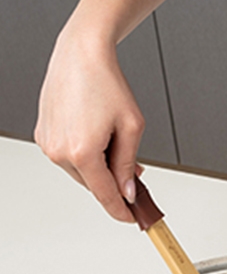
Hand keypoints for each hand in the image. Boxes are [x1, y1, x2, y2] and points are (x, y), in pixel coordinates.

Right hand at [35, 21, 143, 222]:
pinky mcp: (44, 135)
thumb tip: (129, 192)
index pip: (106, 195)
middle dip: (115, 183)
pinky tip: (98, 137)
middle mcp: (59, 151)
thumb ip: (129, 166)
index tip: (133, 218)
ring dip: (101, 169)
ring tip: (116, 145)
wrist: (82, 54)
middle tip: (136, 175)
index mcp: (82, 152)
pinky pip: (70, 158)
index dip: (122, 211)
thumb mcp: (132, 128)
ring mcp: (48, 143)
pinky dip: (87, 156)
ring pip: (82, 173)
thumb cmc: (106, 84)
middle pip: (94, 185)